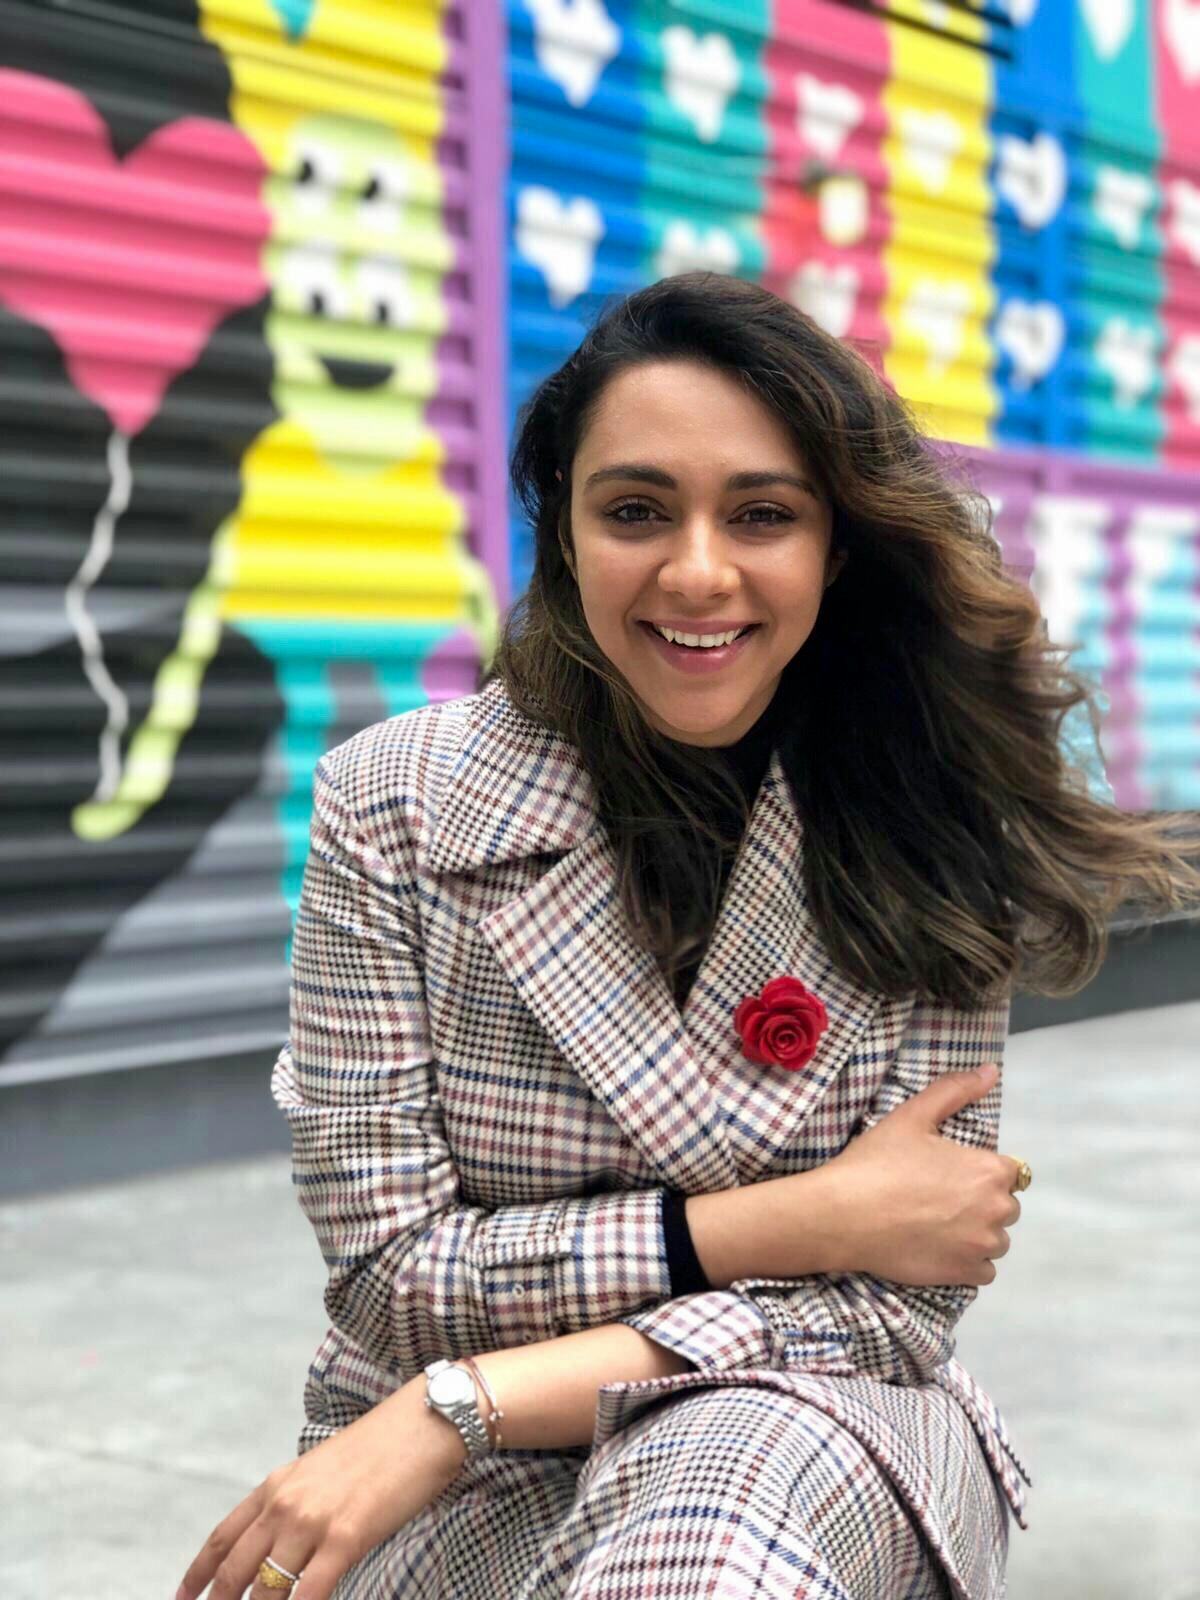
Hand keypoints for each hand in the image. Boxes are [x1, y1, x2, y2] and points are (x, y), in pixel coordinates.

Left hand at [176, 1377, 464, 1599]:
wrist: (422, 1423)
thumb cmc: (380, 1448)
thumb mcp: (321, 1470)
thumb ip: (295, 1502)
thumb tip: (280, 1541)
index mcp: (277, 1485)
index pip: (222, 1538)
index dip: (197, 1574)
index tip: (182, 1598)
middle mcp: (285, 1503)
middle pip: (235, 1570)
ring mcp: (313, 1521)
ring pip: (266, 1590)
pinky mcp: (345, 1536)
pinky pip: (310, 1592)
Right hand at [823, 1063, 1022, 1287]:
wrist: (843, 1216)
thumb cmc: (878, 1162)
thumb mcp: (913, 1116)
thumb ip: (955, 1090)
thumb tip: (992, 1071)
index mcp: (989, 1170)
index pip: (1010, 1172)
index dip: (980, 1170)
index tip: (949, 1173)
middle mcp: (996, 1211)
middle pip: (1005, 1207)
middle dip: (980, 1202)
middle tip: (938, 1197)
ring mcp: (982, 1247)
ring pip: (995, 1239)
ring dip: (976, 1233)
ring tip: (936, 1224)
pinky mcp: (966, 1275)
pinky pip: (984, 1270)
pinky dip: (967, 1261)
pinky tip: (938, 1247)